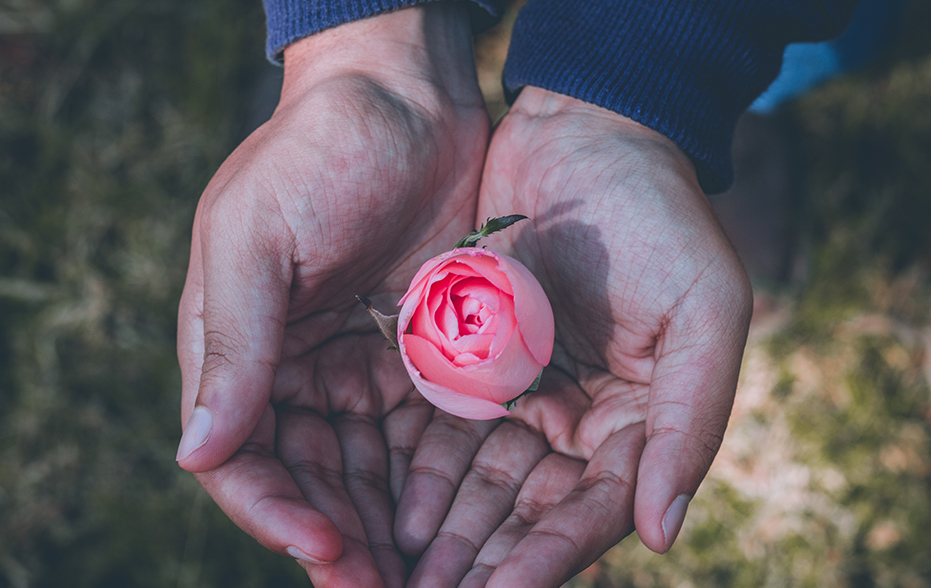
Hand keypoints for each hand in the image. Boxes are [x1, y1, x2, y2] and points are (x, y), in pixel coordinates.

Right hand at [175, 6, 488, 586]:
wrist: (404, 96)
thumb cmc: (317, 153)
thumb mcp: (257, 239)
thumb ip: (232, 346)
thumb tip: (198, 454)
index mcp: (239, 348)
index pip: (242, 457)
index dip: (275, 511)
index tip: (325, 547)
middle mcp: (295, 371)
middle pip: (311, 480)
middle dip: (342, 540)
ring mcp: (359, 367)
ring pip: (368, 473)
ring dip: (389, 529)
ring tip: (429, 578)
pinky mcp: (420, 357)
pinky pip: (420, 435)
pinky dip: (431, 482)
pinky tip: (458, 521)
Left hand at [395, 87, 752, 586]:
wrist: (586, 133)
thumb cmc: (660, 216)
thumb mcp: (704, 312)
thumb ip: (690, 423)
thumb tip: (661, 534)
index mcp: (639, 421)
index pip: (590, 512)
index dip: (544, 560)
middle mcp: (578, 421)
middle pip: (525, 513)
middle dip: (477, 562)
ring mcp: (522, 392)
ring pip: (476, 485)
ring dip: (438, 533)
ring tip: (391, 573)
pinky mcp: (471, 360)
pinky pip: (440, 430)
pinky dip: (414, 472)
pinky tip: (382, 509)